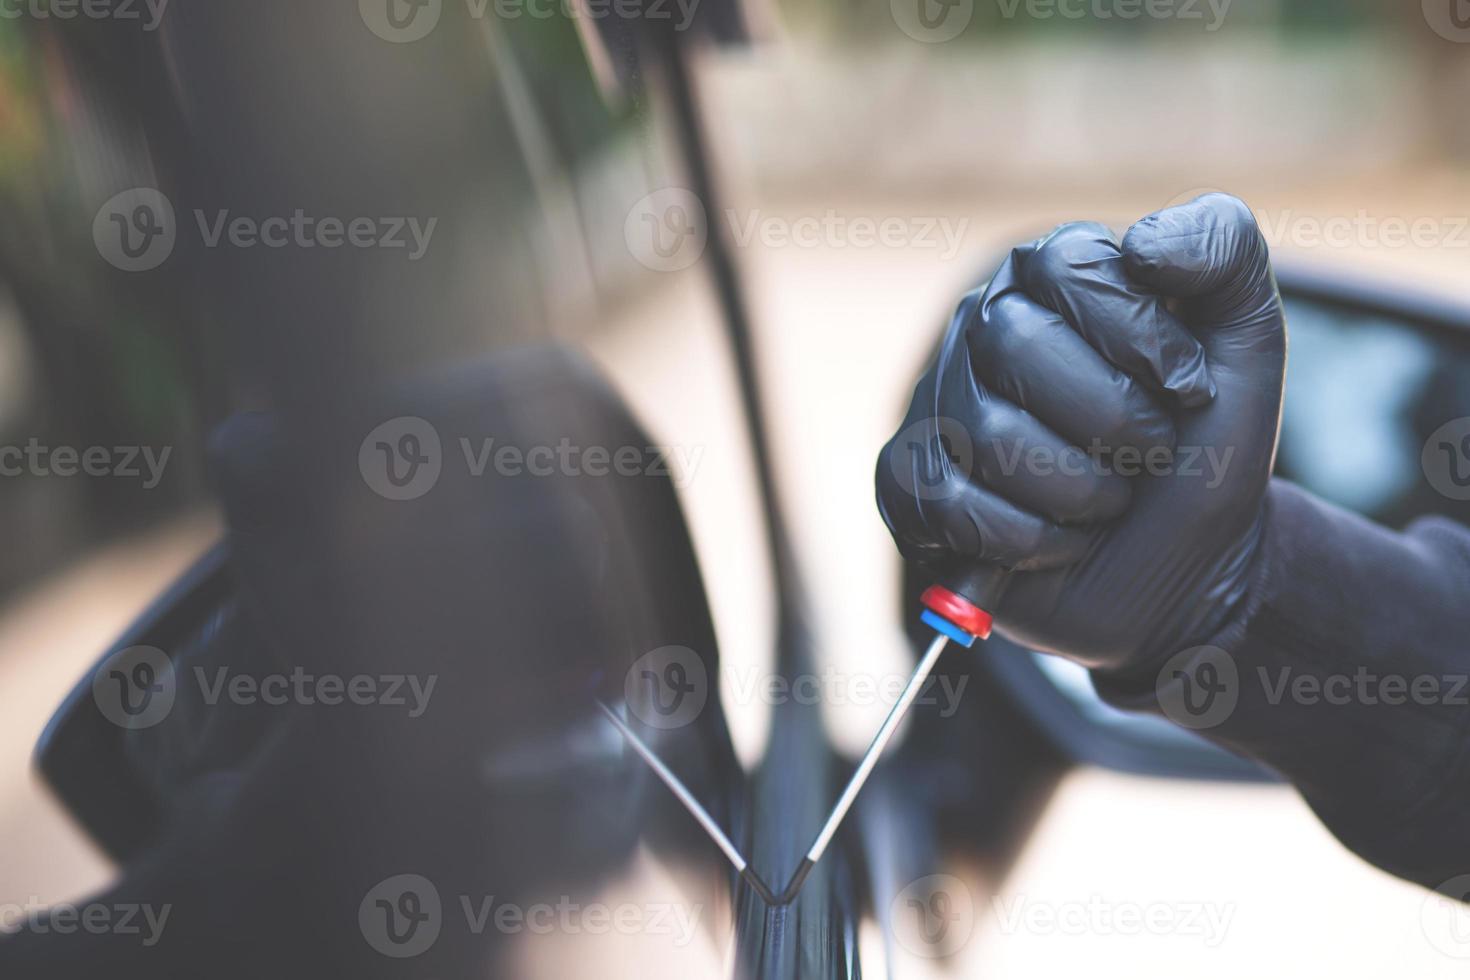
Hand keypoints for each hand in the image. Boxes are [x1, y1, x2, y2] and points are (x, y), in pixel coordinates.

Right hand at [876, 193, 1286, 673]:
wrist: (1187, 568)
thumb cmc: (1204, 448)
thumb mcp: (1245, 343)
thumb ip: (1222, 249)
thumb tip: (1142, 244)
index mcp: (1050, 276)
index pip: (1070, 267)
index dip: (1144, 337)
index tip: (1191, 389)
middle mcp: (981, 327)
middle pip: (1017, 347)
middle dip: (1113, 422)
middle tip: (1148, 452)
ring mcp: (937, 406)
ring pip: (987, 435)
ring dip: (1079, 492)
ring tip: (1107, 501)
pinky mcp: (912, 484)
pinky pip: (946, 503)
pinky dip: (1026, 539)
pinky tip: (1056, 540)